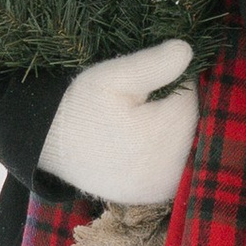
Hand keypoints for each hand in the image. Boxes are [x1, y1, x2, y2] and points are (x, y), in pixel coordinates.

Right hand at [39, 38, 198, 207]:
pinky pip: (176, 164)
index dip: (172, 82)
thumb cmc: (83, 106)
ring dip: (172, 130)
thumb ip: (153, 64)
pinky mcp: (157, 194)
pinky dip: (166, 151)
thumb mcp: (114, 76)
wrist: (51, 146)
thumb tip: (188, 51)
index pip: (192, 96)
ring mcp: (165, 186)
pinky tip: (141, 144)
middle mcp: (172, 168)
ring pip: (187, 143)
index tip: (145, 84)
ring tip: (136, 124)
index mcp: (166, 135)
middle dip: (174, 108)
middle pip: (194, 122)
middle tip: (137, 105)